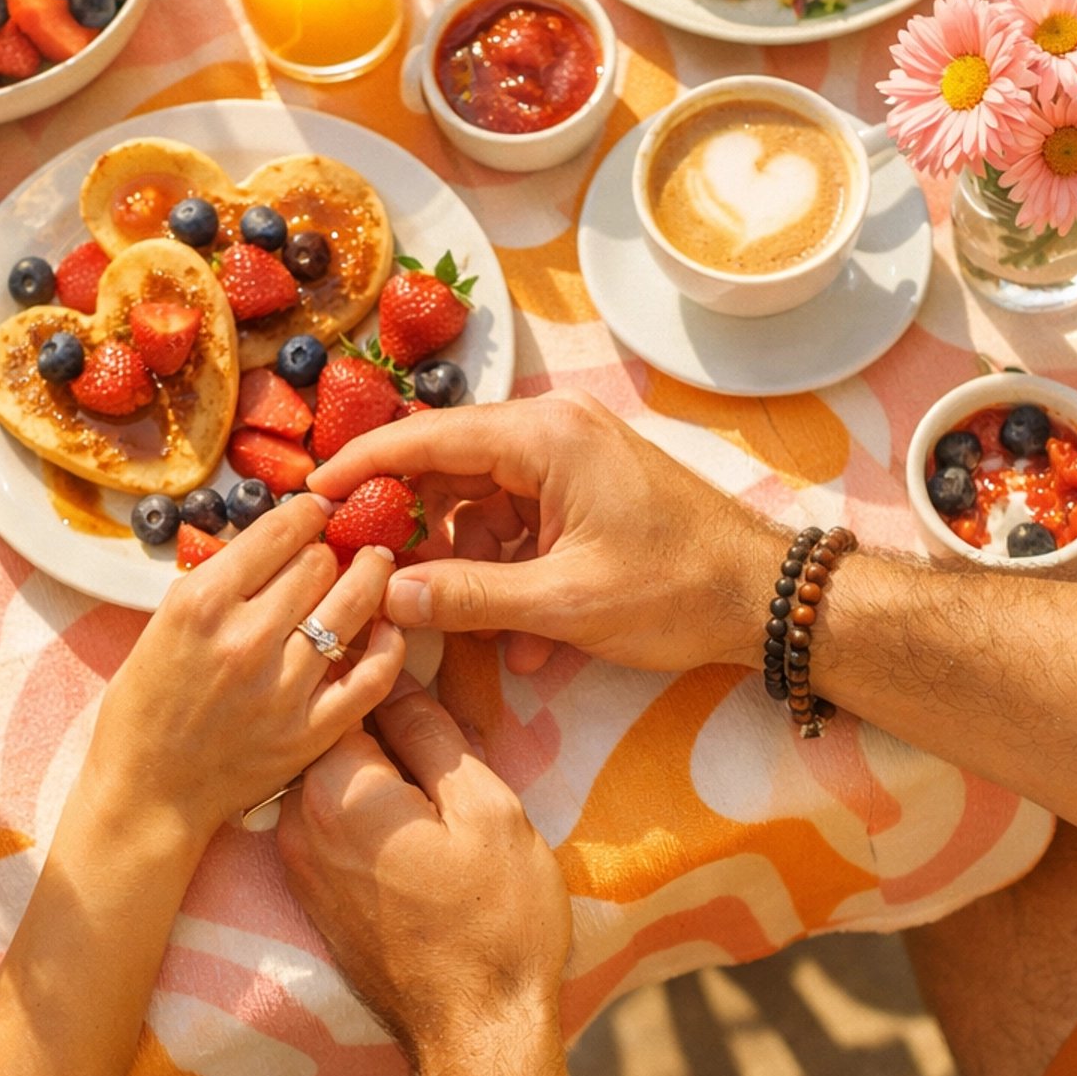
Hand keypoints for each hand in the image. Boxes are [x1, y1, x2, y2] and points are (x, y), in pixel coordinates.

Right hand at [83, 494, 404, 845]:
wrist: (147, 792)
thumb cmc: (146, 707)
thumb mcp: (163, 625)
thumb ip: (220, 584)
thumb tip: (275, 542)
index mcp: (202, 605)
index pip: (277, 533)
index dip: (307, 513)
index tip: (317, 510)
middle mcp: (246, 639)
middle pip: (319, 564)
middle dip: (331, 549)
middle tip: (340, 547)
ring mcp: (283, 687)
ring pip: (352, 607)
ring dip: (371, 578)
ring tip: (378, 566)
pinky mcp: (311, 731)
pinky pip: (371, 677)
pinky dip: (390, 646)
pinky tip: (393, 627)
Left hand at [277, 683, 571, 1060]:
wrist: (476, 1033)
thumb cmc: (497, 921)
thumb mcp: (487, 809)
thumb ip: (433, 735)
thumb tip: (399, 681)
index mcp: (339, 792)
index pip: (341, 690)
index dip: (384, 668)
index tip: (417, 656)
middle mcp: (298, 825)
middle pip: (327, 734)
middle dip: (374, 717)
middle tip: (432, 717)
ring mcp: (298, 865)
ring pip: (327, 778)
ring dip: (370, 764)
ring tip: (428, 767)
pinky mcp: (310, 894)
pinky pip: (327, 823)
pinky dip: (361, 807)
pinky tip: (410, 818)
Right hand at [307, 393, 785, 675]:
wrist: (765, 599)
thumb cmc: (678, 589)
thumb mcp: (564, 602)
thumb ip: (469, 598)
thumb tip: (387, 596)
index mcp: (545, 437)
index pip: (428, 437)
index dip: (363, 466)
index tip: (311, 493)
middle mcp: (552, 434)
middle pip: (448, 469)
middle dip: (411, 528)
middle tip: (365, 570)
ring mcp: (569, 464)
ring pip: (480, 508)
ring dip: (466, 569)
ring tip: (460, 631)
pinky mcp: (583, 497)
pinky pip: (518, 528)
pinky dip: (507, 577)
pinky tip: (516, 641)